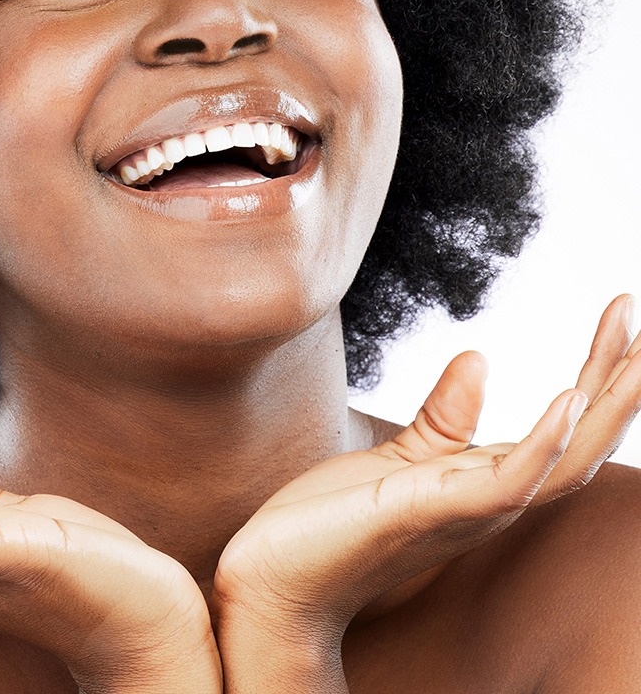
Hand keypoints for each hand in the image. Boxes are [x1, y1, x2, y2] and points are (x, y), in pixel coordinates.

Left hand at [212, 294, 640, 681]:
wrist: (276, 574)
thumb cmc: (336, 520)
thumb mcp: (401, 455)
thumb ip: (447, 415)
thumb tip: (480, 355)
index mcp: (488, 481)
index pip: (568, 423)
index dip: (601, 369)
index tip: (621, 306)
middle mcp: (494, 499)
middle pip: (584, 439)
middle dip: (623, 381)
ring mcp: (469, 509)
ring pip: (567, 461)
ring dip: (607, 405)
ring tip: (637, 352)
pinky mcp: (433, 512)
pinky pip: (507, 481)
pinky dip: (544, 440)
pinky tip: (568, 396)